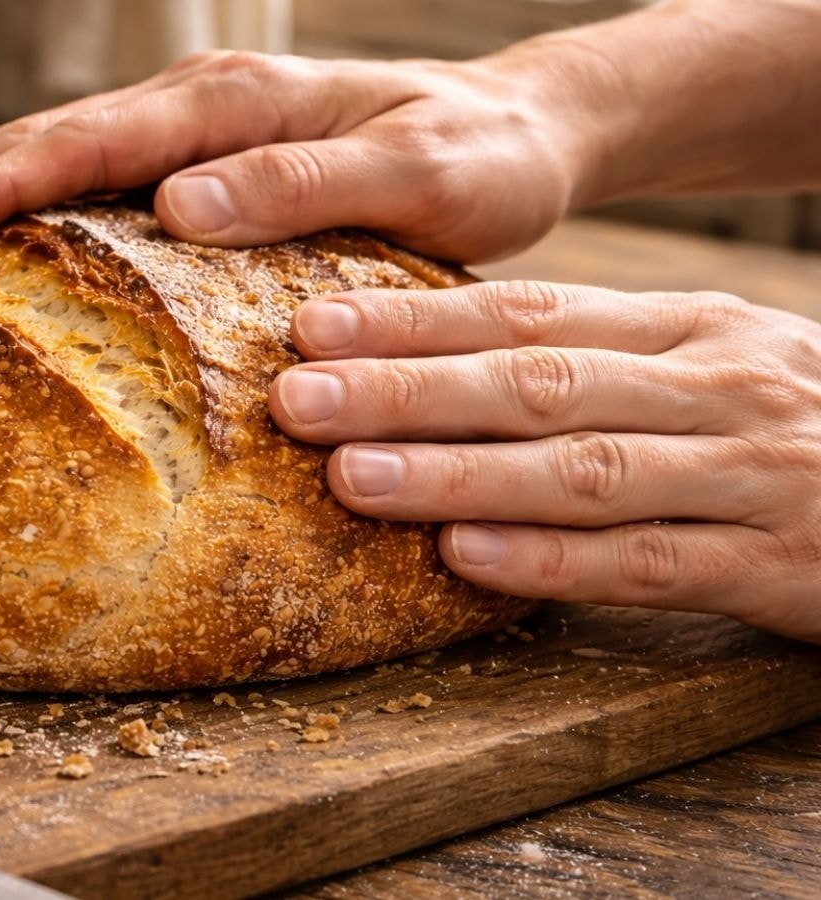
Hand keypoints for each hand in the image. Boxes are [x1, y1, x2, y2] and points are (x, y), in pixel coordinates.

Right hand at [0, 50, 582, 260]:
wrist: (518, 133)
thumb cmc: (481, 160)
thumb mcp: (424, 178)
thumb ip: (308, 187)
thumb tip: (178, 206)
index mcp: (234, 104)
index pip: (86, 145)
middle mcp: (193, 108)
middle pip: (32, 144)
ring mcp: (183, 133)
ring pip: (39, 162)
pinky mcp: (188, 164)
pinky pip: (76, 186)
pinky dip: (2, 211)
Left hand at [268, 281, 820, 643]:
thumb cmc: (790, 433)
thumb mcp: (707, 369)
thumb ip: (596, 362)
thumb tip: (436, 362)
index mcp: (688, 328)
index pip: (529, 312)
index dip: (415, 320)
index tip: (312, 324)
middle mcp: (716, 385)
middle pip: (539, 380)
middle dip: (410, 388)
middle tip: (298, 394)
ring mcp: (750, 474)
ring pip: (584, 468)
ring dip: (461, 471)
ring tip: (353, 475)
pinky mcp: (780, 565)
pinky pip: (650, 562)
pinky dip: (553, 561)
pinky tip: (467, 558)